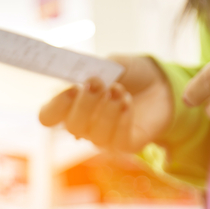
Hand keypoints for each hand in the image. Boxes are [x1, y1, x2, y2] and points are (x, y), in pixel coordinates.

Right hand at [38, 55, 172, 152]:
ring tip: (119, 90)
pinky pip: (117, 141)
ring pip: (95, 136)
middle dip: (85, 103)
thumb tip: (79, 71)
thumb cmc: (130, 74)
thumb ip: (93, 67)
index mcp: (71, 105)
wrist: (161, 83)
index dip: (56, 106)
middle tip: (98, 82)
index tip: (73, 87)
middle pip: (72, 126)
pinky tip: (127, 103)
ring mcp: (104, 138)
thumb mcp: (110, 63)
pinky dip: (121, 120)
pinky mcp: (126, 145)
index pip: (48, 117)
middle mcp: (84, 126)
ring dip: (107, 110)